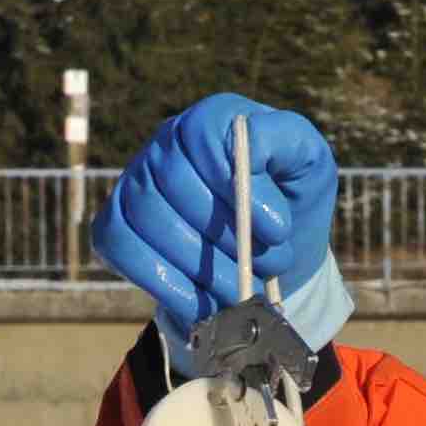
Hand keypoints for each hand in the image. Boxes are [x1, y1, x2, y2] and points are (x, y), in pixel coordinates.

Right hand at [91, 92, 344, 345]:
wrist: (268, 258)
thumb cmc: (290, 203)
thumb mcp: (308, 165)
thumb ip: (286, 140)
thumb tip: (249, 143)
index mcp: (211, 120)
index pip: (204, 134)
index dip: (238, 184)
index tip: (278, 229)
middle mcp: (166, 144)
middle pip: (173, 180)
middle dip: (224, 235)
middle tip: (267, 268)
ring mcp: (136, 183)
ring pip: (148, 216)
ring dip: (199, 265)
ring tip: (241, 290)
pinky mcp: (116, 225)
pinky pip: (119, 245)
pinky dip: (163, 282)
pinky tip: (201, 304)